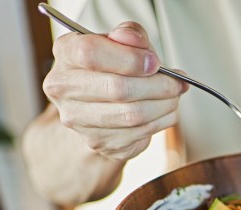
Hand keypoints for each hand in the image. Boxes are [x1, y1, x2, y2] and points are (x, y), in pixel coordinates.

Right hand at [43, 22, 187, 161]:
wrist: (100, 107)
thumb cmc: (112, 69)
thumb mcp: (121, 43)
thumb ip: (130, 35)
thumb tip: (132, 37)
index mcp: (65, 53)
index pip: (90, 53)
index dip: (129, 58)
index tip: (154, 62)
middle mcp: (63, 88)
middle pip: (117, 88)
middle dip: (157, 85)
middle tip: (177, 82)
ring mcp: (78, 120)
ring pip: (132, 115)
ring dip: (164, 105)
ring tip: (174, 95)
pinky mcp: (99, 142)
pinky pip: (139, 133)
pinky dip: (161, 121)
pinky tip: (165, 111)